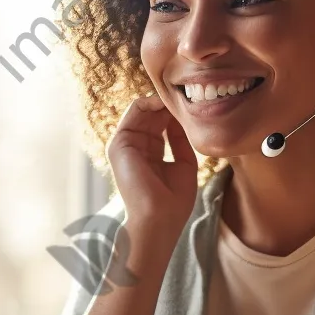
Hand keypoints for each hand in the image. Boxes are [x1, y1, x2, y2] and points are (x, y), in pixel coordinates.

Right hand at [106, 94, 198, 247]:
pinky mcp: (119, 143)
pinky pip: (134, 111)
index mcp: (149, 154)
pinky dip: (150, 102)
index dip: (175, 112)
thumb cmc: (173, 201)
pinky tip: (167, 102)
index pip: (160, 124)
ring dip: (161, 100)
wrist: (159, 219)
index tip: (195, 104)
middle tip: (188, 95)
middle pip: (152, 114)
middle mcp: (135, 147)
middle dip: (169, 104)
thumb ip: (180, 140)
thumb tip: (181, 118)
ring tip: (178, 97)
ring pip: (142, 109)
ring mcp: (125, 144)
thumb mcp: (185, 164)